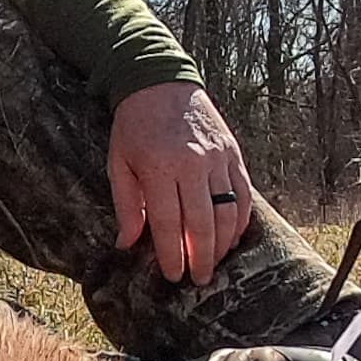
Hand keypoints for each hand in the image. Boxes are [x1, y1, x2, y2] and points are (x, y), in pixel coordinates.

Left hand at [108, 80, 254, 285]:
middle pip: (202, 223)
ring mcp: (216, 158)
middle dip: (201, 258)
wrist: (160, 82)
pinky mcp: (232, 153)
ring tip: (214, 263)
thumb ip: (125, 205)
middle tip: (199, 279)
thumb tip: (126, 243)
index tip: (174, 276)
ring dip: (222, 244)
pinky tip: (232, 237)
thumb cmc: (134, 126)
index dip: (172, 254)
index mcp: (159, 168)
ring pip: (227, 211)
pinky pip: (243, 193)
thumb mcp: (118, 163)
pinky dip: (240, 219)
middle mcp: (192, 164)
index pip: (168, 223)